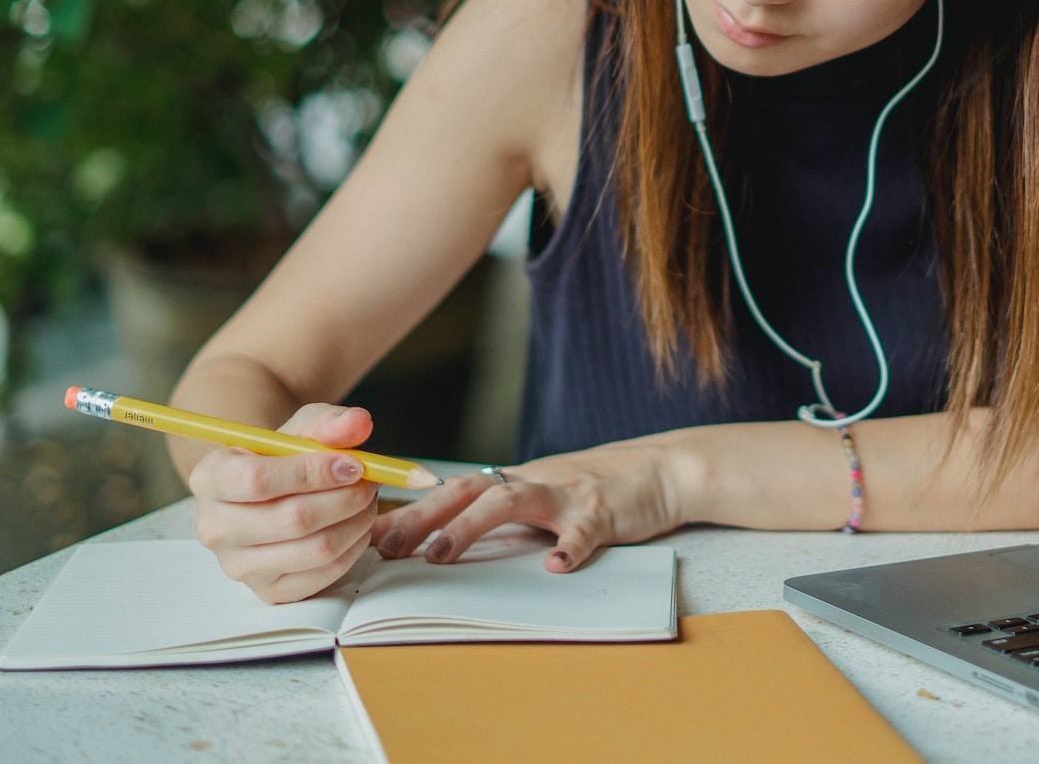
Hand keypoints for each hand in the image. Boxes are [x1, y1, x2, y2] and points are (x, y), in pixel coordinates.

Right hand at [188, 404, 379, 603]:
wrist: (268, 494)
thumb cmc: (283, 458)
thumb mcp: (301, 429)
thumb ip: (329, 422)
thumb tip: (359, 423)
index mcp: (210, 479)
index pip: (257, 479)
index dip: (314, 472)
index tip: (353, 463)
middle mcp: (214, 527)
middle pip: (294, 519)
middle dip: (347, 498)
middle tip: (371, 482)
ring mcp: (238, 565)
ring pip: (316, 549)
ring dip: (357, 522)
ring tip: (367, 501)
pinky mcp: (268, 590)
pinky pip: (325, 574)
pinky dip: (354, 548)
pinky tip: (356, 526)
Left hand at [370, 440, 688, 572]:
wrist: (664, 470)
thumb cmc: (602, 489)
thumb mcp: (549, 495)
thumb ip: (509, 512)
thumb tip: (453, 539)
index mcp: (519, 481)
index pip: (455, 489)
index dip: (414, 510)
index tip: (374, 536)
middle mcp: (536, 482)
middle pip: (469, 490)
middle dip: (423, 517)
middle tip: (387, 548)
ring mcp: (569, 494)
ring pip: (513, 501)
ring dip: (472, 526)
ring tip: (443, 554)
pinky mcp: (606, 511)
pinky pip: (584, 531)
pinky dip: (569, 548)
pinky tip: (556, 567)